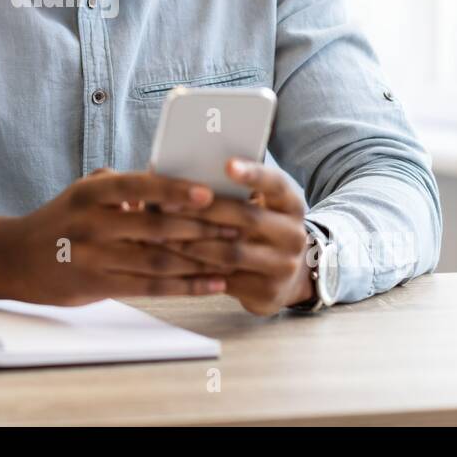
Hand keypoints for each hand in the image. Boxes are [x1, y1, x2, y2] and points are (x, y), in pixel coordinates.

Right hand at [0, 169, 245, 304]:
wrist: (15, 257)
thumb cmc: (60, 219)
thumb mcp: (83, 191)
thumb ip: (122, 185)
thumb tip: (169, 177)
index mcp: (92, 193)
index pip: (139, 187)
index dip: (175, 191)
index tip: (208, 192)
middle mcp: (92, 224)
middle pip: (156, 226)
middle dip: (201, 226)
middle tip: (237, 224)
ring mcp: (94, 257)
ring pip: (158, 259)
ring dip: (200, 259)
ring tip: (232, 255)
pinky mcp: (98, 285)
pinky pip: (151, 287)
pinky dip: (186, 286)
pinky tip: (212, 284)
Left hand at [160, 158, 314, 315]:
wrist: (287, 277)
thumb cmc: (259, 230)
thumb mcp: (260, 206)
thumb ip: (233, 191)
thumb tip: (182, 171)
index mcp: (291, 204)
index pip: (276, 183)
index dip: (253, 174)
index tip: (227, 164)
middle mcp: (294, 234)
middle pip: (246, 217)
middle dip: (203, 210)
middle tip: (166, 204)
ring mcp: (283, 265)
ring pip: (232, 252)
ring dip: (193, 243)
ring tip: (162, 235)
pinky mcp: (268, 292)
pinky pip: (225, 279)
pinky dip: (196, 270)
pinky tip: (173, 263)